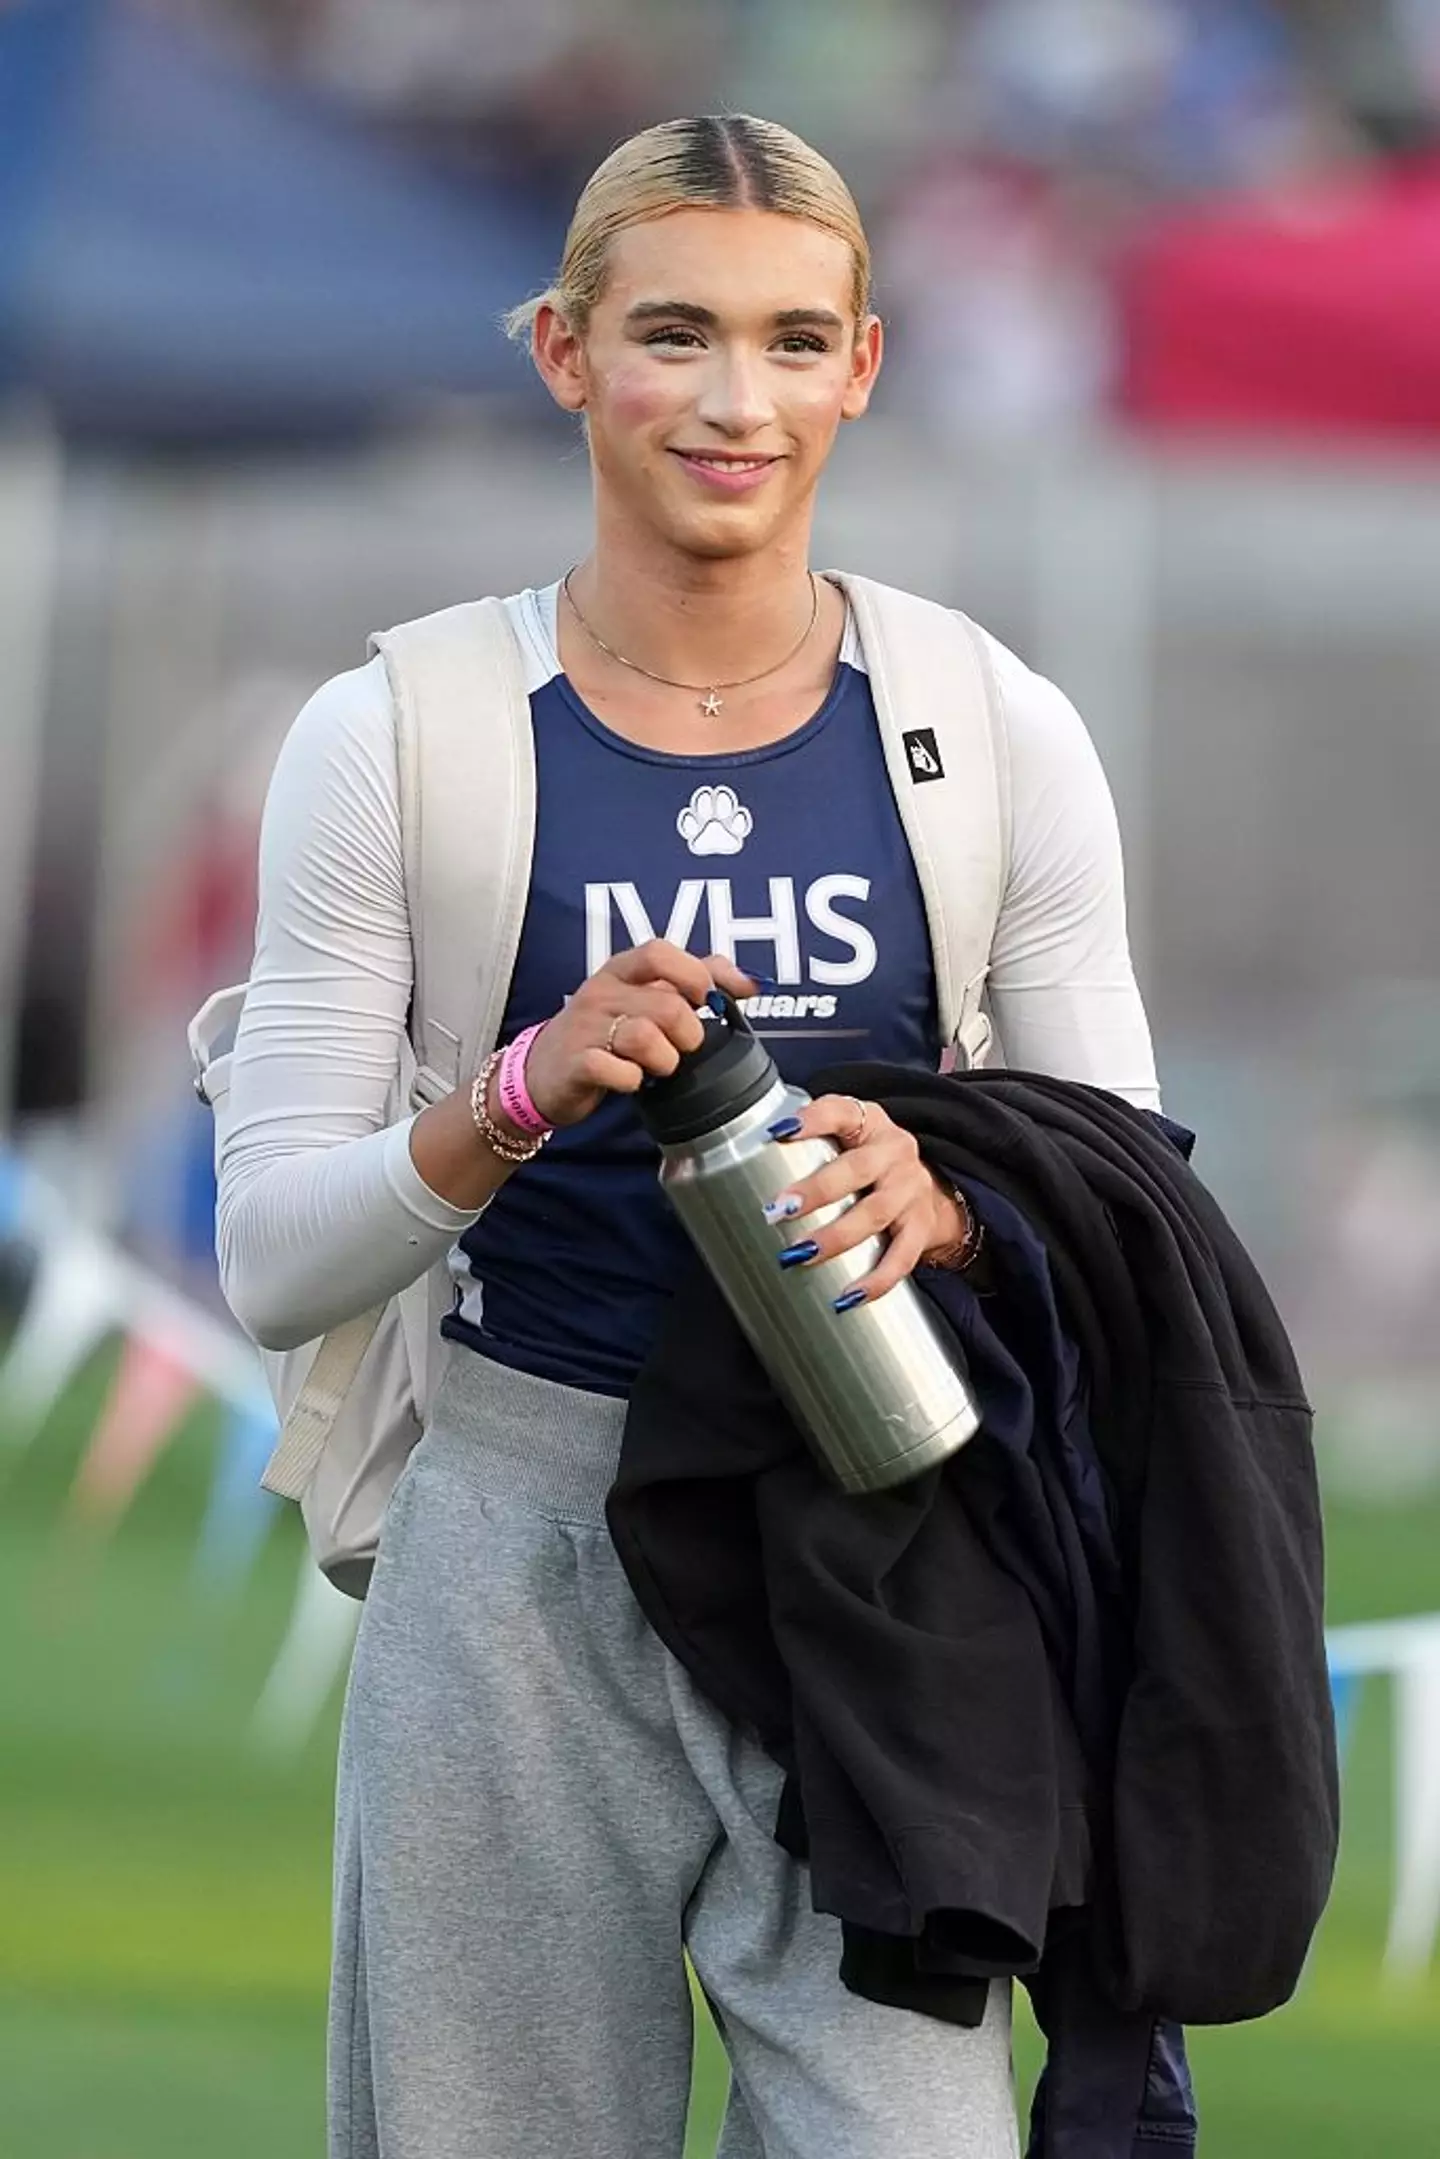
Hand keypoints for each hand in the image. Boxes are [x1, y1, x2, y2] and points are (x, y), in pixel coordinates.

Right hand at [520, 941, 757, 1129]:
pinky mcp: (576, 1063)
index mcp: (620, 971)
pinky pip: (618, 1071)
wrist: (542, 1073)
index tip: (710, 1000)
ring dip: (664, 1061)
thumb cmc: (604, 1033)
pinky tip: (630, 1081)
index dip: (694, 975)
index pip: (659, 953)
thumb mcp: (641, 998)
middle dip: (688, 1035)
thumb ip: (693, 982)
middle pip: (667, 1005)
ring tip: (657, 1067)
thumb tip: (751, 983)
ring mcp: (586, 1027)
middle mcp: (601, 992)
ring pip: (645, 1038)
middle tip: (680, 1048)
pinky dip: (633, 1081)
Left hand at [763, 1094, 969, 1305]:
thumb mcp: (846, 1135)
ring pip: (875, 1215)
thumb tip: (741, 1156)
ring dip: (835, 1237)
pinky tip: (847, 1297)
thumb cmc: (868, 1161)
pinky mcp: (921, 1227)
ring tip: (799, 1255)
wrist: (928, 1187)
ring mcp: (911, 1191)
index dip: (811, 1120)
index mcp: (869, 1122)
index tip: (779, 1132)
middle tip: (779, 1210)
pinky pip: (901, 1258)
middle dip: (816, 1191)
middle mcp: (894, 1152)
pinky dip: (875, 1281)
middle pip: (856, 1170)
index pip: (839, 1112)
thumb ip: (807, 1139)